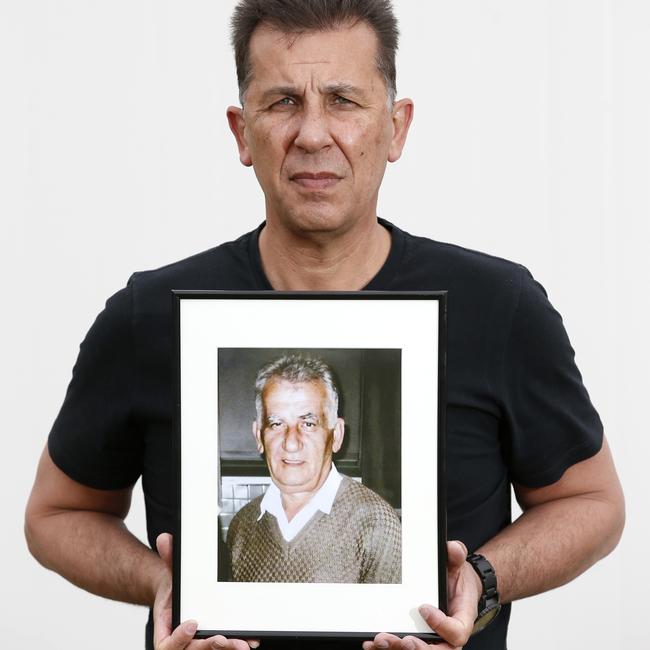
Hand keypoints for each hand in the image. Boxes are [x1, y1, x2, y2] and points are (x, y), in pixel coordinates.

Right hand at [153, 533, 259, 649]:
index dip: (179, 638)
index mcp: (166, 627)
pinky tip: (250, 640)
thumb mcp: (171, 571)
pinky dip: (235, 644)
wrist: (178, 594)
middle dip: (207, 645)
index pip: (167, 644)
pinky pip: (221, 647)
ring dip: (227, 648)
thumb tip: (165, 539)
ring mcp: (195, 643)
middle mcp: (181, 640)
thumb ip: (170, 557)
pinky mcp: (210, 641)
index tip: (193, 623)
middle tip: (222, 638)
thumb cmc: (174, 588)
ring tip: (243, 643)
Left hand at [362, 540, 480, 649]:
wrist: (455, 587)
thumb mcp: (458, 565)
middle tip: (403, 640)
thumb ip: (456, 556)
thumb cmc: (457, 579)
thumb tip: (453, 548)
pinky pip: (405, 648)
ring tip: (380, 641)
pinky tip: (371, 643)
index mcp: (462, 619)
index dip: (442, 625)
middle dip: (419, 648)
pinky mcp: (419, 638)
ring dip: (398, 649)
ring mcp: (434, 639)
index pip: (456, 632)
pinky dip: (389, 648)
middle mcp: (448, 635)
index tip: (423, 608)